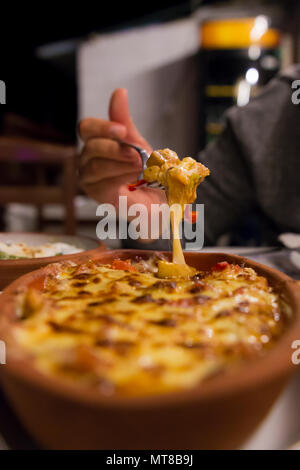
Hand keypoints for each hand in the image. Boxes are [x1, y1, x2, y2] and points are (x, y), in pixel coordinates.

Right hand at [78, 88, 165, 210]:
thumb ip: (124, 120)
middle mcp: (87, 159)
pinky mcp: (96, 194)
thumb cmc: (143, 170)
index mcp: (95, 142)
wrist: (156, 197)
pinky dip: (120, 178)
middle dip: (117, 149)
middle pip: (91, 146)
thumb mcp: (135, 141)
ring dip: (121, 164)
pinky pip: (102, 183)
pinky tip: (134, 177)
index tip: (122, 130)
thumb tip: (119, 92)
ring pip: (96, 166)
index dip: (102, 127)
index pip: (86, 128)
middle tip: (138, 154)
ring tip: (140, 166)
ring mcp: (89, 178)